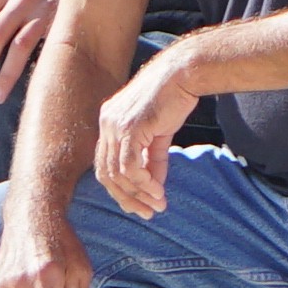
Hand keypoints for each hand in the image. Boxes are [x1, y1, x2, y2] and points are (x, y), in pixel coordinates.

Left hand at [91, 43, 202, 218]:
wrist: (182, 74)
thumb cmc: (172, 99)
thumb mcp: (159, 134)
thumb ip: (153, 160)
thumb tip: (155, 189)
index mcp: (108, 122)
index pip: (104, 165)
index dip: (120, 189)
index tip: (140, 204)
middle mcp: (106, 123)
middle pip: (105, 173)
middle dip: (126, 198)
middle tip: (148, 212)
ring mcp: (115, 125)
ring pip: (117, 173)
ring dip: (138, 194)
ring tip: (158, 204)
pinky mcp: (131, 127)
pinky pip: (130, 166)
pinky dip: (143, 183)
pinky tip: (159, 191)